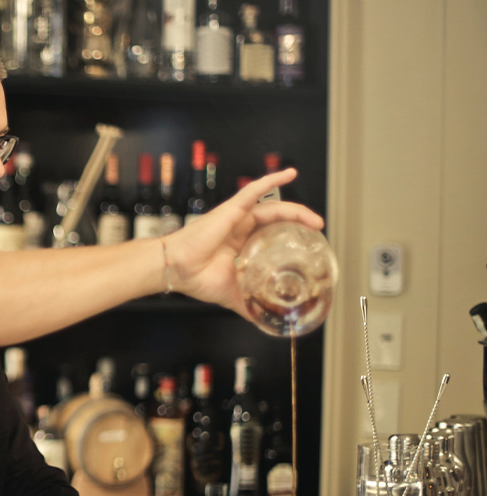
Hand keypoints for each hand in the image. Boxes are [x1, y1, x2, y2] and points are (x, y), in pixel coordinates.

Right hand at [165, 169, 324, 316]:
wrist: (178, 269)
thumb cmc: (197, 278)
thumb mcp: (232, 294)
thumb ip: (249, 303)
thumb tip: (264, 321)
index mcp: (241, 246)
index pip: (271, 236)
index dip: (290, 237)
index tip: (308, 245)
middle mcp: (240, 229)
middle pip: (276, 221)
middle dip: (299, 224)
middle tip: (317, 232)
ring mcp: (236, 218)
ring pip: (272, 208)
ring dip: (296, 211)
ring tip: (315, 220)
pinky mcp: (231, 209)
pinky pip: (254, 191)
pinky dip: (272, 180)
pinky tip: (289, 173)